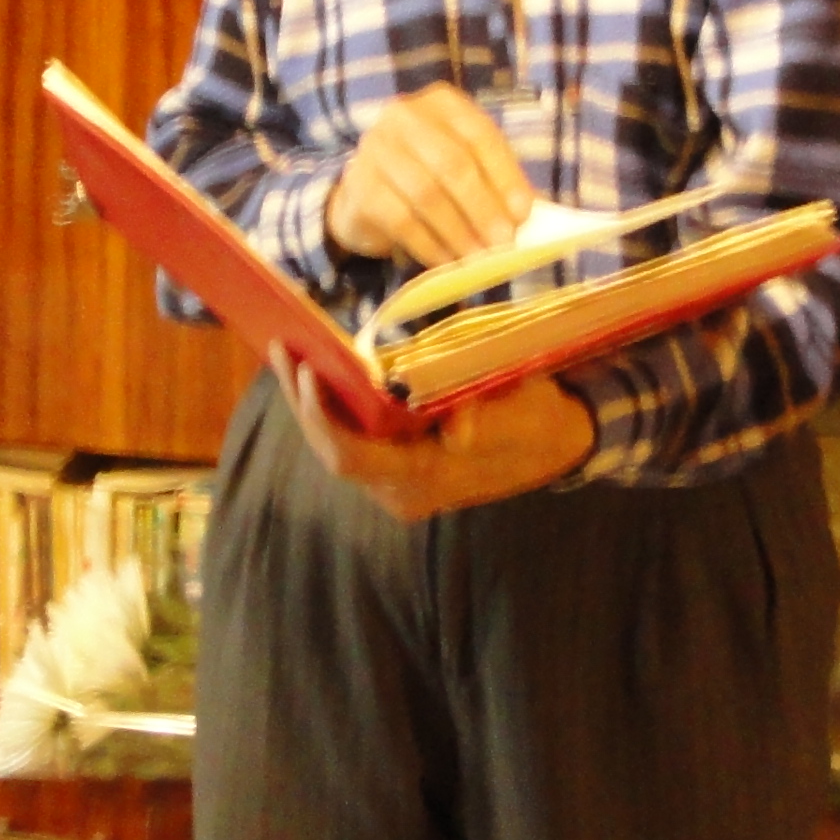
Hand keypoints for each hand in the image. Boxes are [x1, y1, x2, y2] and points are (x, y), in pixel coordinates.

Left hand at [275, 348, 591, 522]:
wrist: (558, 442)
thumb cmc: (537, 422)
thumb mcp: (522, 415)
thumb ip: (490, 421)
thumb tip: (459, 429)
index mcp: (426, 480)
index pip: (352, 458)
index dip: (323, 418)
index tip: (309, 372)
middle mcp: (401, 491)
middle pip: (331, 451)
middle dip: (302, 402)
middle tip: (282, 347)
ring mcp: (395, 483)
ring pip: (335, 445)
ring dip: (309, 402)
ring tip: (287, 351)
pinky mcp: (395, 467)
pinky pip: (350, 439)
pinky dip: (330, 407)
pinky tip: (315, 371)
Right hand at [323, 84, 534, 267]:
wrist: (368, 190)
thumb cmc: (429, 174)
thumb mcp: (464, 165)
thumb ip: (493, 182)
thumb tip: (523, 217)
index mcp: (441, 103)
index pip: (479, 134)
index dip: (504, 175)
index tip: (523, 213)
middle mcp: (404, 116)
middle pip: (452, 163)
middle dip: (482, 207)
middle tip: (503, 242)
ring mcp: (376, 148)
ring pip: (427, 194)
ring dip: (458, 231)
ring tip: (478, 257)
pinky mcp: (360, 186)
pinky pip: (401, 220)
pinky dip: (429, 244)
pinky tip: (447, 261)